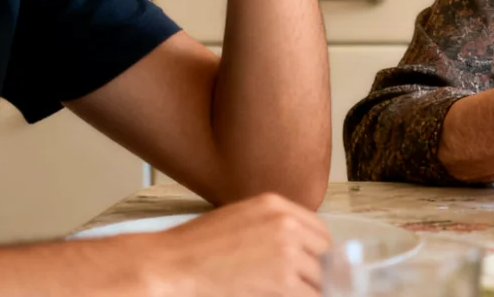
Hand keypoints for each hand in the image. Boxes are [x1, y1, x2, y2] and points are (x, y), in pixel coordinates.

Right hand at [141, 193, 329, 295]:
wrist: (169, 265)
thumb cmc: (191, 249)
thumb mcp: (237, 220)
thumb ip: (270, 228)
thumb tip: (293, 249)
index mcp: (276, 205)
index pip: (320, 230)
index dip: (320, 253)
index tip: (317, 267)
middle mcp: (286, 224)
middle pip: (325, 254)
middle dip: (318, 274)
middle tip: (306, 286)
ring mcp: (287, 251)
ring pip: (320, 279)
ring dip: (310, 291)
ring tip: (292, 293)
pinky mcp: (281, 279)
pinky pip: (309, 295)